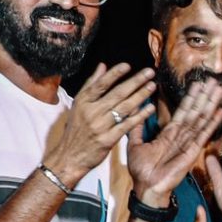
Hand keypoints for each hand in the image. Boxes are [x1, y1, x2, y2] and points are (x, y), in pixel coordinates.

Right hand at [43, 62, 155, 183]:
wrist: (69, 156)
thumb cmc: (76, 129)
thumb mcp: (78, 105)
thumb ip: (91, 84)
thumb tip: (103, 65)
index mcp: (83, 101)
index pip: (100, 84)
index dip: (115, 74)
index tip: (128, 65)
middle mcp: (91, 112)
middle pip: (116, 94)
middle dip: (135, 82)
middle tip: (149, 73)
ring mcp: (100, 126)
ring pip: (124, 108)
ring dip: (140, 96)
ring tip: (152, 87)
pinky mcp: (107, 140)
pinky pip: (126, 125)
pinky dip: (139, 116)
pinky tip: (149, 108)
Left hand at [125, 78, 221, 203]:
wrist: (147, 188)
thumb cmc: (141, 171)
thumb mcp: (136, 144)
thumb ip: (137, 129)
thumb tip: (135, 112)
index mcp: (169, 134)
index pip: (183, 111)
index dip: (191, 97)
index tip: (198, 84)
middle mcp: (181, 136)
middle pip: (196, 111)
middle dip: (205, 96)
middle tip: (214, 81)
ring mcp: (189, 143)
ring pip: (201, 119)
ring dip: (210, 103)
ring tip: (219, 89)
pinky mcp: (192, 151)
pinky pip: (203, 134)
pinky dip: (213, 122)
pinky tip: (221, 111)